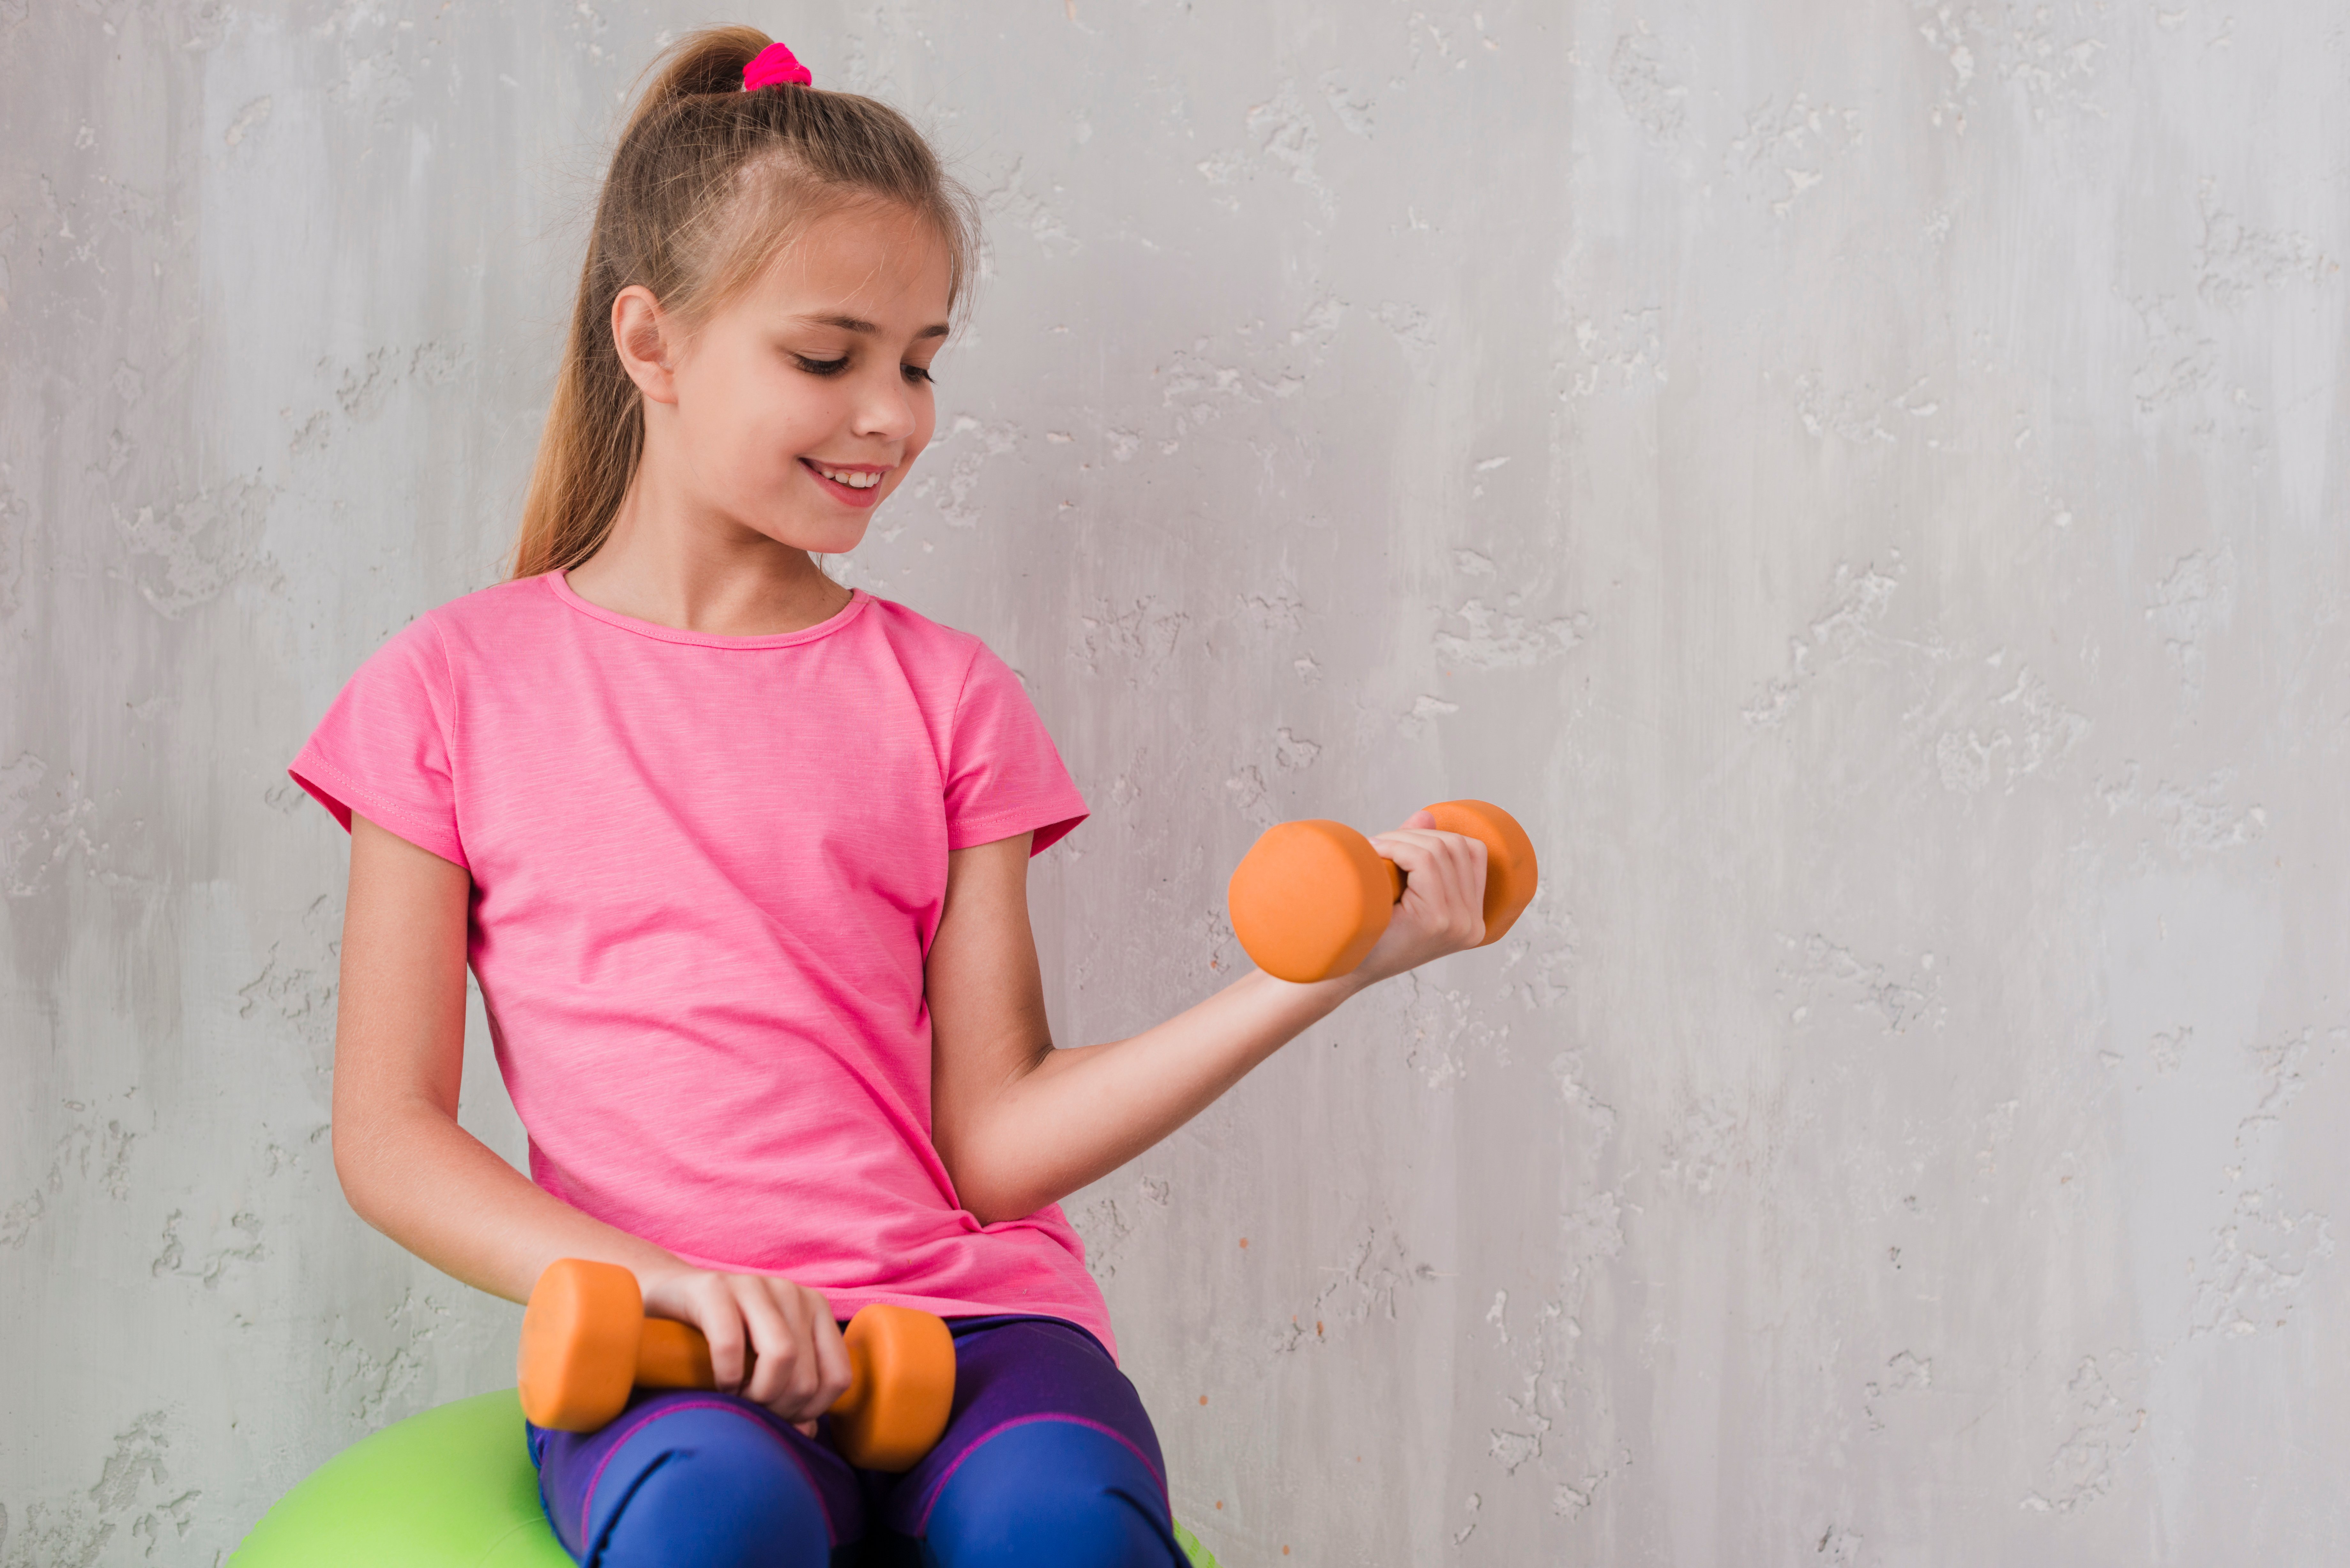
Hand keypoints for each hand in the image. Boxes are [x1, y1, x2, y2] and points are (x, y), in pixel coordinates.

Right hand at [639, 1268, 853, 1433]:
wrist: (669, 1297)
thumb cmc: (721, 1337)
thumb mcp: (764, 1363)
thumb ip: (791, 1393)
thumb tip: (807, 1432)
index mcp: (815, 1310)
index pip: (838, 1377)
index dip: (812, 1411)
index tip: (780, 1416)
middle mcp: (792, 1293)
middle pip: (808, 1376)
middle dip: (779, 1409)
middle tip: (753, 1410)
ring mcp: (754, 1285)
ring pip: (782, 1356)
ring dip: (758, 1395)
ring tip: (738, 1399)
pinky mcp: (714, 1287)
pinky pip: (731, 1343)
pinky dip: (727, 1377)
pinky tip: (719, 1384)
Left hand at [1349, 809, 1489, 984]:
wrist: (1341, 967)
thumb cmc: (1369, 931)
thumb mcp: (1403, 892)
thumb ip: (1420, 854)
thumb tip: (1426, 815)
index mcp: (1473, 920)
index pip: (1473, 853)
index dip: (1437, 835)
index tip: (1399, 842)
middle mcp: (1472, 924)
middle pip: (1457, 846)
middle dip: (1416, 835)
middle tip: (1380, 844)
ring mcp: (1458, 923)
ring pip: (1439, 850)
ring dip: (1402, 839)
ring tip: (1374, 849)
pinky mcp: (1436, 920)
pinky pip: (1424, 861)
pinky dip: (1397, 847)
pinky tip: (1374, 853)